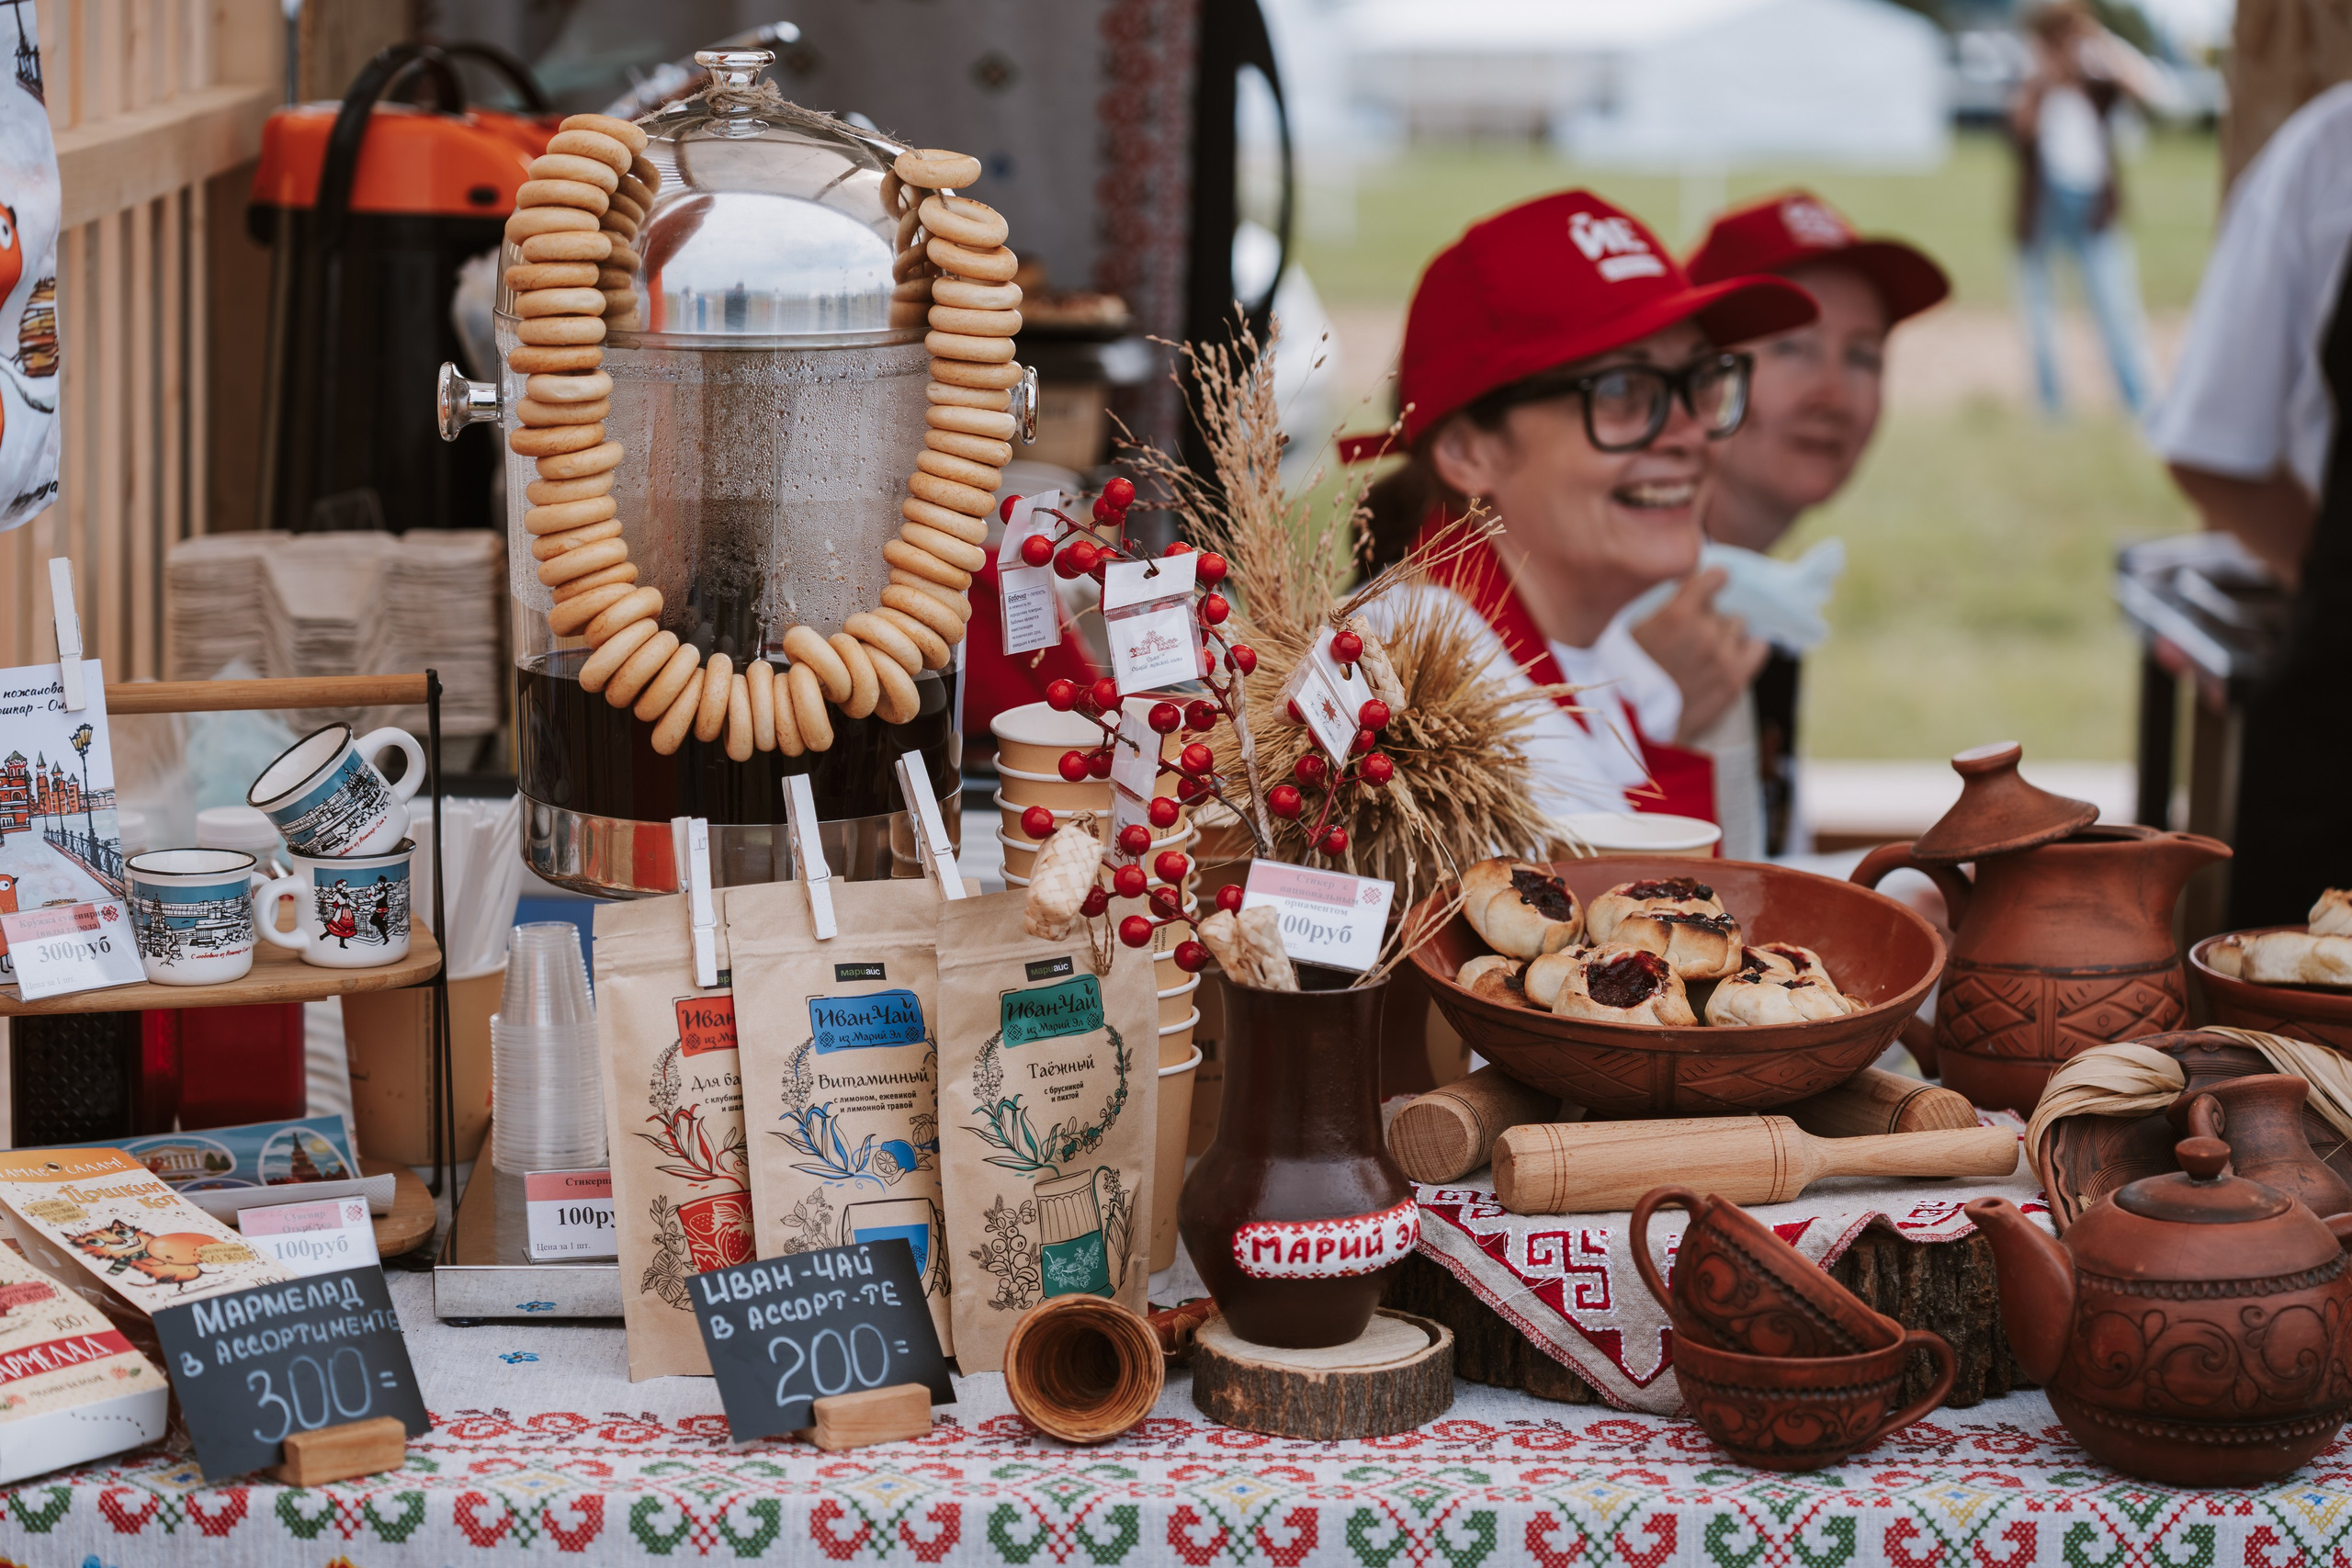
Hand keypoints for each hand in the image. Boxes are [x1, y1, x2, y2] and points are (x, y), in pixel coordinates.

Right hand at [1631, 568, 1768, 743]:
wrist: (1635, 729)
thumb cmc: (1623, 680)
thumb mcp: (1630, 632)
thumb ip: (1661, 609)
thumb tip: (1684, 592)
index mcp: (1677, 615)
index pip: (1713, 578)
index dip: (1709, 583)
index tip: (1706, 587)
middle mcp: (1705, 631)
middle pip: (1719, 608)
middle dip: (1706, 617)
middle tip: (1689, 637)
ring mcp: (1724, 656)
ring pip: (1738, 626)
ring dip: (1723, 634)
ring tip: (1705, 652)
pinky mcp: (1735, 680)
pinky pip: (1758, 648)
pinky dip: (1747, 648)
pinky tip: (1732, 655)